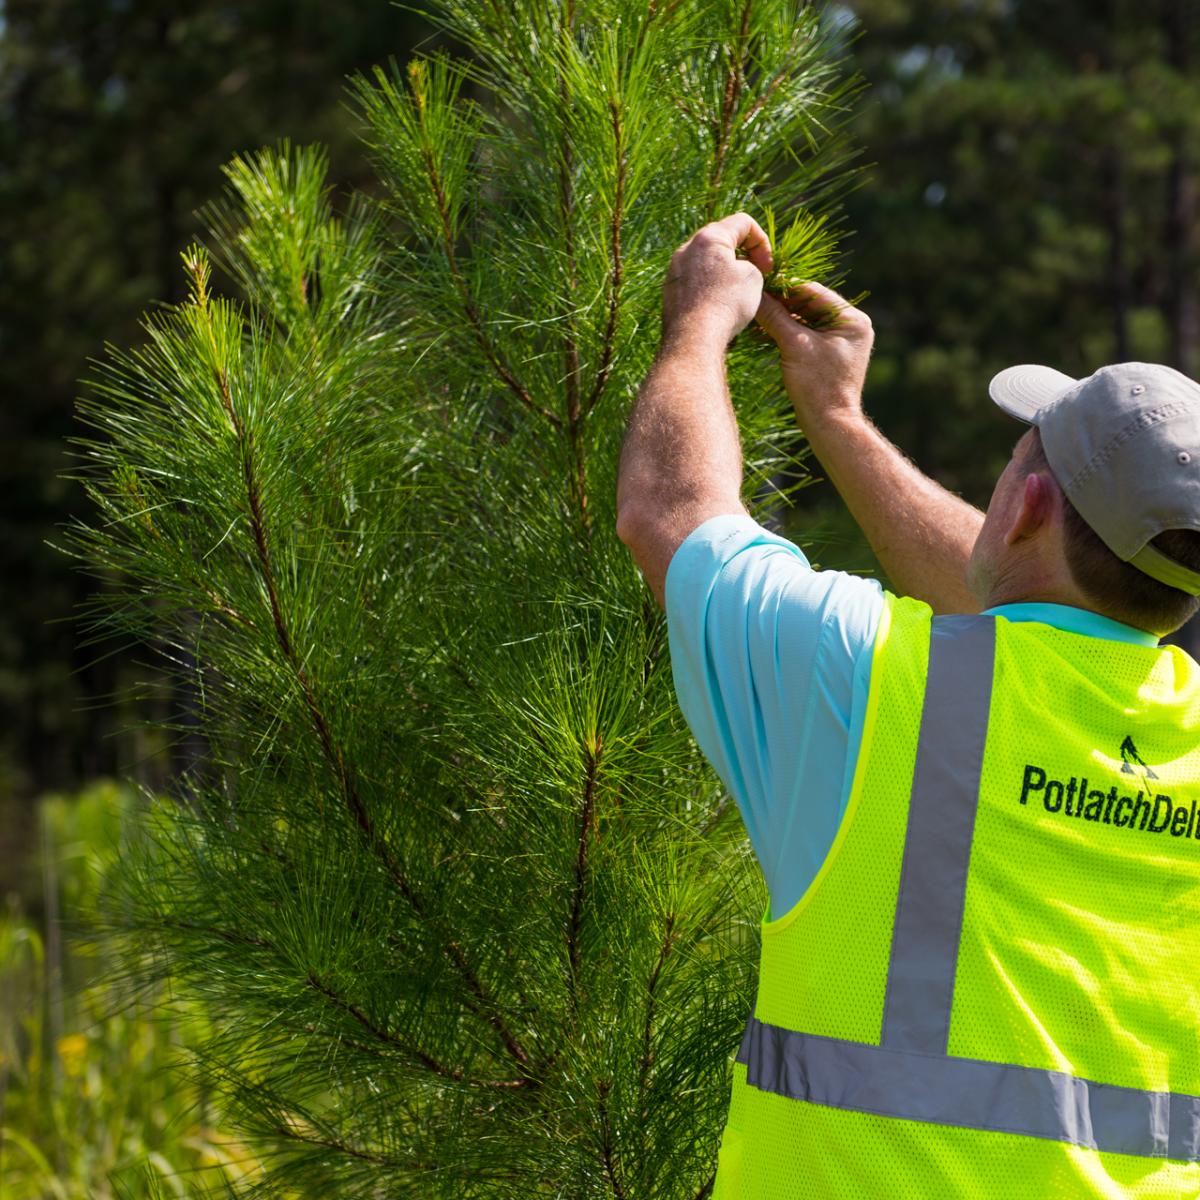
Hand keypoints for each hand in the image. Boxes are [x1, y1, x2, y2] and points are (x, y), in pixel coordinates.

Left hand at [661, 212, 772, 349]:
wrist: (693, 340)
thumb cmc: (726, 304)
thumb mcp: (753, 276)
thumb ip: (749, 264)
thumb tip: (738, 271)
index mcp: (708, 238)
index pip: (742, 222)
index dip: (762, 242)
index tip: (767, 267)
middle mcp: (686, 250)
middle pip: (722, 241)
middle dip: (743, 255)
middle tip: (756, 277)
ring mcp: (675, 272)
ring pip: (707, 263)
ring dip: (726, 273)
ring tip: (738, 294)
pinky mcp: (670, 293)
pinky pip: (696, 283)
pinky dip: (711, 289)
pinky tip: (720, 308)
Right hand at [755, 281, 873, 429]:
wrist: (829, 424)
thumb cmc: (818, 387)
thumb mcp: (794, 346)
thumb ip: (775, 317)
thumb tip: (755, 295)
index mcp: (851, 319)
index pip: (812, 291)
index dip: (783, 289)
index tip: (759, 287)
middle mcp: (849, 325)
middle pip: (808, 304)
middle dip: (780, 304)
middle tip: (753, 301)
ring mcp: (838, 340)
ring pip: (803, 319)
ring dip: (779, 318)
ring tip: (754, 317)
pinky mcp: (827, 353)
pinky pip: (803, 334)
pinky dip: (784, 332)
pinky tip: (762, 332)